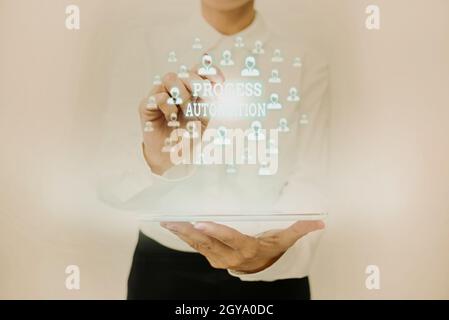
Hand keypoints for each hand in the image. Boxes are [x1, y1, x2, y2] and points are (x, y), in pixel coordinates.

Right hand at [138, 64, 224, 174]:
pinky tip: (171, 117)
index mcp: (193, 91)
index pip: (201, 71)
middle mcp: (177, 89)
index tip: (220, 81)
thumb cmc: (187, 138)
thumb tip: (218, 84)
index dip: (211, 71)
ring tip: (184, 111)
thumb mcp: (204, 120)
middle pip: (188, 72)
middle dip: (197, 84)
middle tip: (200, 100)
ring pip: (171, 77)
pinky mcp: (147, 104)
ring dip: (183, 95)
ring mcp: (161, 94)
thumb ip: (210, 102)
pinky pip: (159, 96)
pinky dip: (168, 107)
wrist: (169, 158)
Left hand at [160, 220, 324, 273]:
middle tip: (174, 220)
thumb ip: (299, 229)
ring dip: (181, 233)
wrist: (258, 266)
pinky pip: (194, 246)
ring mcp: (217, 258)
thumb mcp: (284, 239)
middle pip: (207, 243)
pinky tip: (172, 225)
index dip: (216, 231)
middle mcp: (229, 256)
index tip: (200, 223)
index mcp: (247, 249)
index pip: (230, 239)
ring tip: (167, 220)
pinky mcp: (210, 256)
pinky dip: (183, 236)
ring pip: (197, 245)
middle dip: (189, 232)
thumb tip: (320, 222)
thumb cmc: (270, 248)